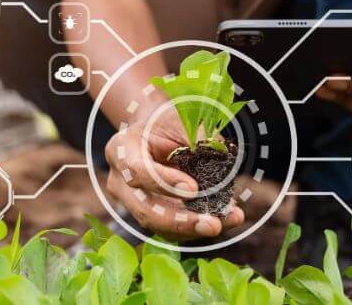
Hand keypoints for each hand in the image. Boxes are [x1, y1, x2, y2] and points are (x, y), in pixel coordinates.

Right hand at [104, 108, 244, 240]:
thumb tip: (223, 168)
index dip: (165, 183)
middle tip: (213, 225)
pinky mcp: (148, 214)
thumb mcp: (182, 120)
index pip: (138, 171)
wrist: (156, 131)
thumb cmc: (168, 122)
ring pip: (159, 225)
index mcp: (122, 148)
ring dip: (195, 228)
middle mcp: (121, 180)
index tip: (194, 189)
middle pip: (145, 209)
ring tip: (231, 219)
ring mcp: (131, 202)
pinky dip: (197, 227)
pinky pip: (170, 229)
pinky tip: (224, 220)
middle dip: (181, 221)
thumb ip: (199, 140)